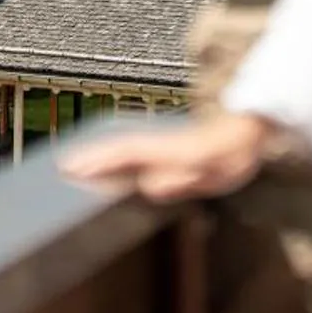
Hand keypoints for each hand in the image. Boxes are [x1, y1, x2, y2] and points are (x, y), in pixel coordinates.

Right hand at [59, 109, 274, 201]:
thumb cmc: (230, 152)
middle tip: (64, 163)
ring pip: (123, 144)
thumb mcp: (209, 173)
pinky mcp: (166, 143)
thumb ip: (179, 178)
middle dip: (89, 155)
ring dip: (100, 151)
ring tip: (78, 162)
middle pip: (117, 147)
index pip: (123, 152)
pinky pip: (133, 145)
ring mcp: (162, 140)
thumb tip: (148, 185)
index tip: (72, 166)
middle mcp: (160, 141)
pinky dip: (115, 151)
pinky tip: (110, 159)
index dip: (97, 160)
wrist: (247, 128)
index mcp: (168, 149)